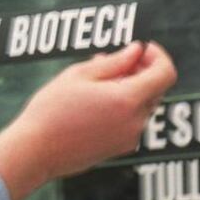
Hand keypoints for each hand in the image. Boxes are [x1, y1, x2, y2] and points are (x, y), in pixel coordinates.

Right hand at [0, 41, 176, 199]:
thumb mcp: (78, 76)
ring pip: (141, 105)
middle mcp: (135, 121)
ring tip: (94, 84)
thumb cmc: (51, 110)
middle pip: (155, 89)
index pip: (165, 73)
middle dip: (140, 71)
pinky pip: (130, 122)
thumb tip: (136, 51)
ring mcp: (129, 138)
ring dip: (128, 90)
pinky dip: (121, 108)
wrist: (35, 152)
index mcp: (127, 99)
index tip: (141, 48)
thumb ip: (114, 61)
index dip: (157, 56)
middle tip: (111, 62)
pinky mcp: (119, 149)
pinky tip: (93, 105)